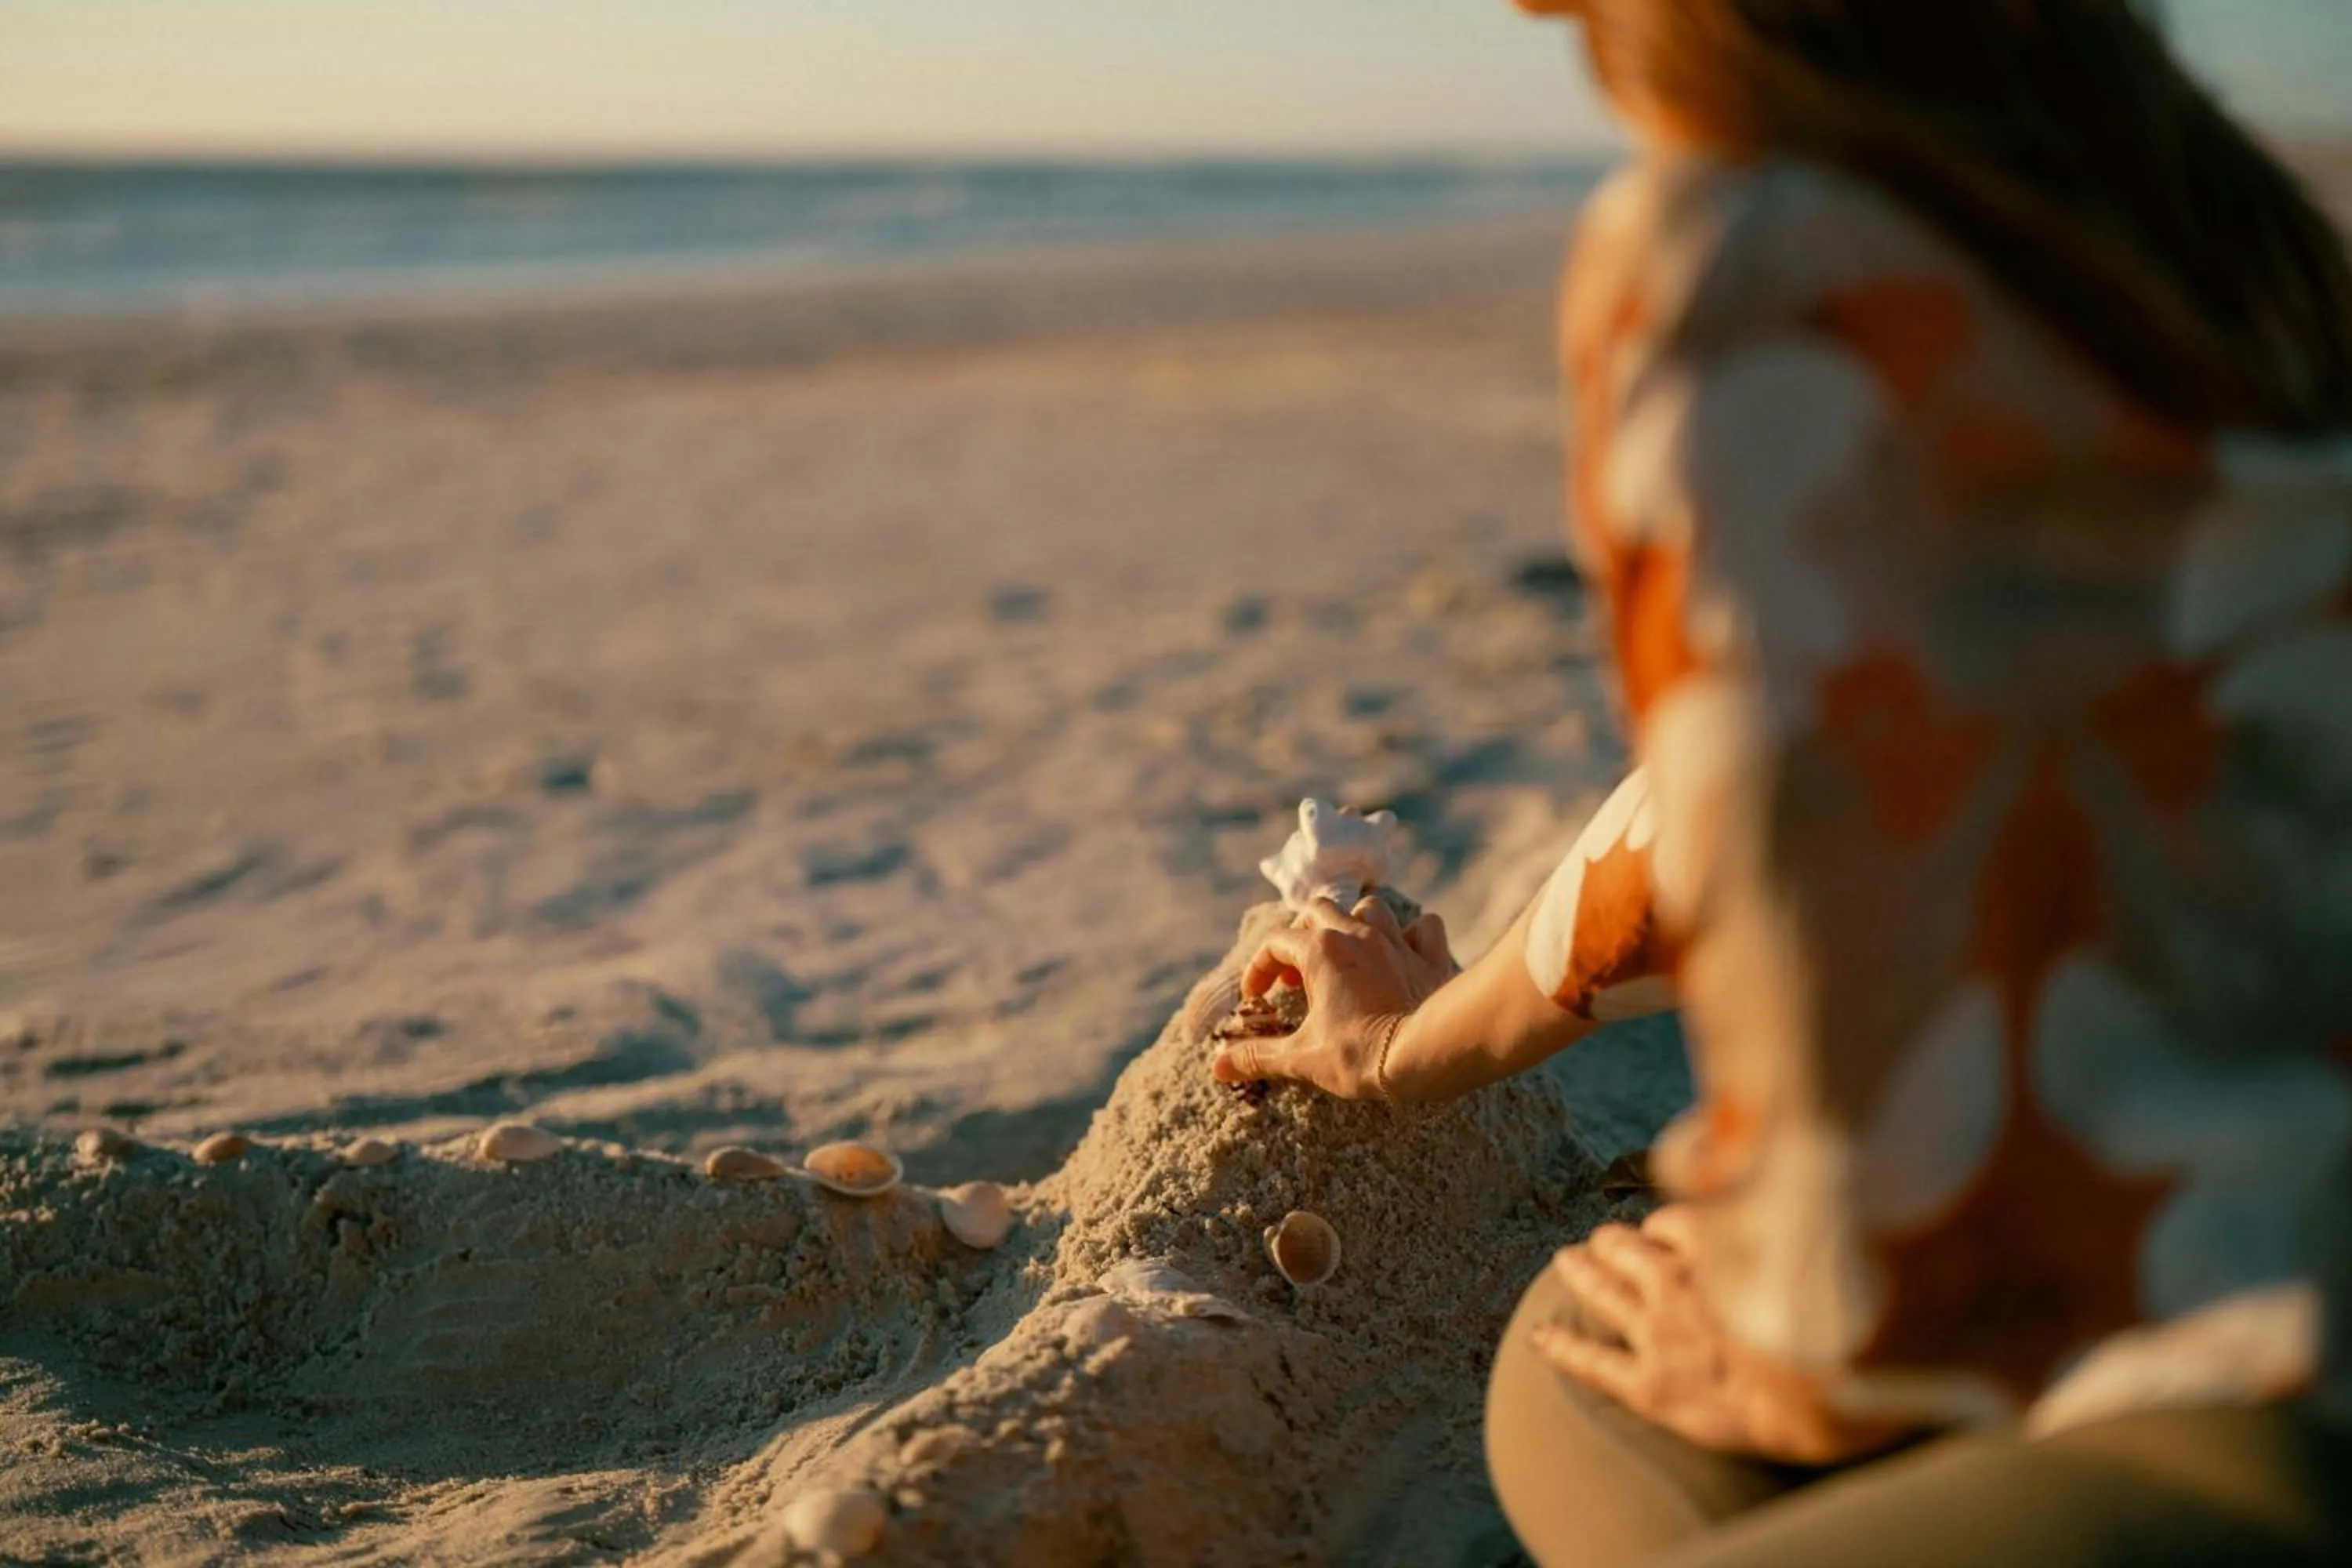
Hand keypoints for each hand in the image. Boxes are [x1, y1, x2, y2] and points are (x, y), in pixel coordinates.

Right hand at [1210, 895, 1452, 1100]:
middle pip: (1318, 910)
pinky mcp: (1432, 959)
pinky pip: (1425, 927)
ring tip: (1347, 956)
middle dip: (1300, 934)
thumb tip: (1216, 1065)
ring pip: (1370, 908)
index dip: (1259, 970)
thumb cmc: (1361, 1055)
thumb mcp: (1302, 1059)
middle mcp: (1358, 934)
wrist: (1427, 1055)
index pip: (1275, 944)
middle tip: (1297, 974)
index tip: (1256, 999)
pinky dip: (1412, 935)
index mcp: (1321, 951)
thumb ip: (1258, 1056)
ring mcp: (1398, 942)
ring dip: (1354, 925)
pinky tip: (1404, 954)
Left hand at [1532, 1207, 1902, 1463]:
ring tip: (1566, 1260)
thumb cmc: (1826, 1336)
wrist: (1817, 1405)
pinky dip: (1562, 1346)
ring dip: (1580, 1272)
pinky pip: (1592, 1360)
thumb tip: (1798, 1198)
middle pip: (1626, 1247)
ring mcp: (1656, 1334)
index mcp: (1712, 1252)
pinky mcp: (1647, 1383)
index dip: (1662, 1228)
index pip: (1671, 1222)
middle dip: (1612, 1242)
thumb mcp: (1810, 1263)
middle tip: (1602, 1242)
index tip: (1660, 1233)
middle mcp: (1675, 1285)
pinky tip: (1540, 1338)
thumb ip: (1781, 1234)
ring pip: (1601, 1289)